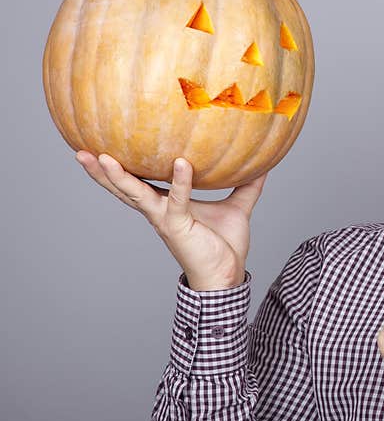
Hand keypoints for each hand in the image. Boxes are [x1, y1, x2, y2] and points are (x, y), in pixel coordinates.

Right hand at [75, 151, 266, 290]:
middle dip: (101, 171)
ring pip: (135, 194)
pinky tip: (181, 163)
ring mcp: (165, 218)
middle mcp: (158, 211)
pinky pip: (177, 200)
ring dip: (117, 177)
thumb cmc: (224, 246)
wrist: (227, 275)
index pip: (139, 182)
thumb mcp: (237, 207)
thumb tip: (264, 163)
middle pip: (123, 188)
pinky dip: (180, 182)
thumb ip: (246, 185)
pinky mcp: (178, 226)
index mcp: (166, 205)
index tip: (104, 145)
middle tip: (82, 149)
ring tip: (102, 156)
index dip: (121, 167)